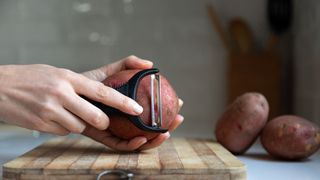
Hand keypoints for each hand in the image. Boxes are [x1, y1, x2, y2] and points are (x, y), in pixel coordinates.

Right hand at [0, 63, 142, 134]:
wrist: (0, 86)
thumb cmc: (34, 77)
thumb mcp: (62, 72)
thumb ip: (87, 81)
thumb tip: (113, 90)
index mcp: (70, 78)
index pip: (103, 92)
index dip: (123, 102)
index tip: (138, 109)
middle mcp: (62, 93)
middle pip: (96, 117)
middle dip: (103, 122)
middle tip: (101, 119)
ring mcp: (50, 110)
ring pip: (79, 128)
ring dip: (79, 124)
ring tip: (65, 110)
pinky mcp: (41, 124)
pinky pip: (63, 132)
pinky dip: (64, 127)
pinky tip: (53, 115)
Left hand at [81, 55, 183, 150]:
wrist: (65, 93)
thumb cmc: (87, 83)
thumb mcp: (109, 71)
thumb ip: (128, 64)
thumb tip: (150, 64)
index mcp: (129, 108)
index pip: (153, 111)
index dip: (169, 109)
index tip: (180, 103)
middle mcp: (126, 120)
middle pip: (151, 127)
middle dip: (168, 126)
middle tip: (178, 120)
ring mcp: (117, 130)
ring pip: (140, 139)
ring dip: (155, 140)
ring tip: (164, 133)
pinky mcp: (104, 138)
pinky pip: (120, 145)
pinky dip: (133, 144)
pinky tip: (142, 139)